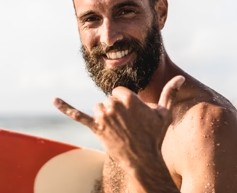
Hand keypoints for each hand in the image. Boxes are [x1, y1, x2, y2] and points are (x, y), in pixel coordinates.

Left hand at [53, 75, 184, 169]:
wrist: (143, 159)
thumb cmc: (154, 135)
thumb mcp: (164, 112)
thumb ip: (170, 92)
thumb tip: (181, 77)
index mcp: (128, 98)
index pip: (119, 91)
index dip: (127, 102)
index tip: (133, 114)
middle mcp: (114, 104)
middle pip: (109, 99)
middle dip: (117, 109)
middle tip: (127, 124)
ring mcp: (103, 116)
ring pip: (99, 108)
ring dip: (106, 116)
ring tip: (117, 129)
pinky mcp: (95, 128)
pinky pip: (78, 115)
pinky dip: (65, 107)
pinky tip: (55, 100)